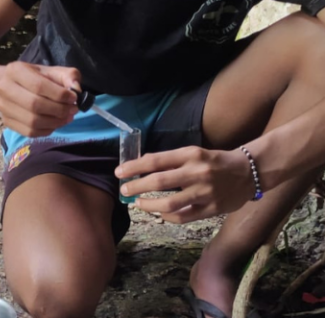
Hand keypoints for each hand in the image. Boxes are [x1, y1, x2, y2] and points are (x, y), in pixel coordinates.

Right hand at [0, 62, 81, 136]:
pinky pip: (30, 132)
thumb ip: (67, 75)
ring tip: (67, 117)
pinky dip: (47, 130)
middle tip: (72, 110)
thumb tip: (76, 88)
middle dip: (58, 110)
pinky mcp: (7, 122)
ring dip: (55, 122)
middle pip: (34, 105)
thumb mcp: (51, 71)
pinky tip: (55, 124)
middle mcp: (4, 88)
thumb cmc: (34, 77)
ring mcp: (4, 107)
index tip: (74, 97)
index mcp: (15, 70)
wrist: (9, 85)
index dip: (59, 94)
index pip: (38, 85)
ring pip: (32, 121)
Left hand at [115, 146, 254, 222]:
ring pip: (169, 203)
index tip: (119, 172)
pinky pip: (183, 216)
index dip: (134, 167)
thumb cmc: (215, 161)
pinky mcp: (212, 209)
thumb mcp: (193, 153)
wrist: (250, 172)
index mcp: (191, 154)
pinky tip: (159, 213)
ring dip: (149, 205)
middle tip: (124, 190)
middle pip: (159, 181)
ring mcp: (205, 192)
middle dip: (137, 186)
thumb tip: (141, 164)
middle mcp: (197, 172)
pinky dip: (167, 216)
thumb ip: (170, 160)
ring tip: (138, 203)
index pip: (155, 160)